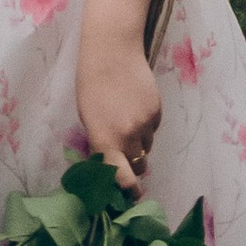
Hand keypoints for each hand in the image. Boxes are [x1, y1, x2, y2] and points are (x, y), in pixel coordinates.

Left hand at [75, 24, 162, 192]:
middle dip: (132, 165)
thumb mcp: (88, 117)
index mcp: (106, 139)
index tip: (130, 196)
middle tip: (124, 155)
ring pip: (147, 146)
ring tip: (127, 120)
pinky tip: (135, 106)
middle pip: (137, 166)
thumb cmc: (91, 82)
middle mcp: (128, 135)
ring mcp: (146, 122)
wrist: (112, 48)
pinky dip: (147, 125)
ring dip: (139, 143)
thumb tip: (110, 163)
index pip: (120, 177)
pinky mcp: (157, 110)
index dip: (127, 190)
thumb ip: (100, 143)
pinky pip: (153, 128)